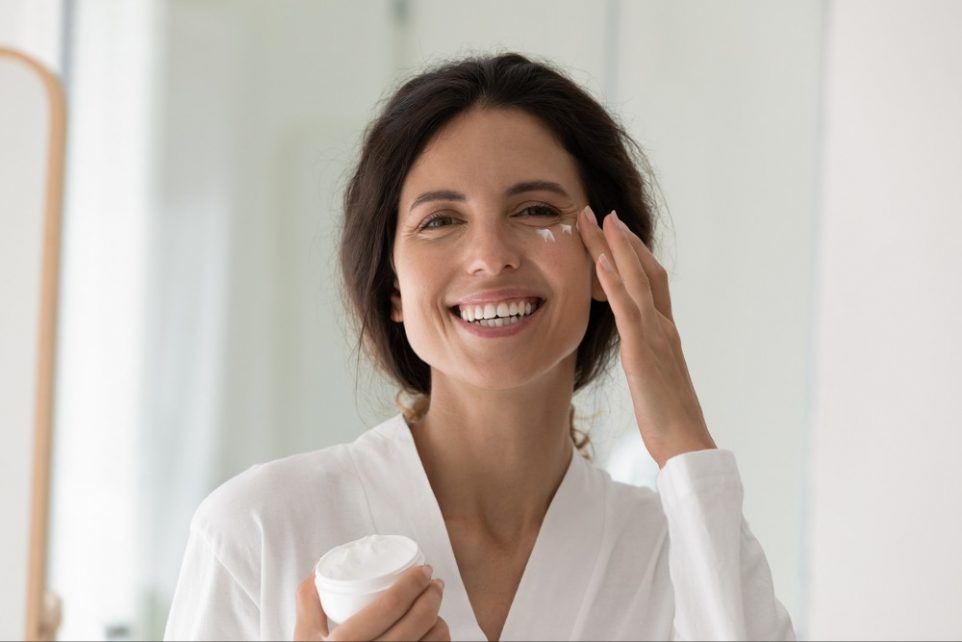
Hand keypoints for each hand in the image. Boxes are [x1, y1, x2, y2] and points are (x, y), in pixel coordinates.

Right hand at [294, 564, 449, 640]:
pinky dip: (439, 640)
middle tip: (433, 582)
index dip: (413, 582)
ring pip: (434, 638)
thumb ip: (309, 603)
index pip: (390, 605)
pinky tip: (433, 633)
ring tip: (434, 608)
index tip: (422, 570)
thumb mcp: (306, 638)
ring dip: (439, 618)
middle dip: (432, 594)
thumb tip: (318, 570)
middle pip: (419, 619)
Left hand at [577, 205, 715, 467]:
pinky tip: (601, 262)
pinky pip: (628, 311)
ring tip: (596, 221)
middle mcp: (663, 327)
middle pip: (644, 271)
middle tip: (600, 212)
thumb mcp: (653, 377)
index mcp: (665, 332)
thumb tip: (633, 344)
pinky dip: (615, 284)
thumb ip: (646, 354)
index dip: (634, 253)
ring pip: (636, 282)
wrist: (686, 442)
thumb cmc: (668, 417)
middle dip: (621, 240)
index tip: (615, 231)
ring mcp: (655, 337)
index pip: (652, 281)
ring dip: (615, 248)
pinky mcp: (643, 353)